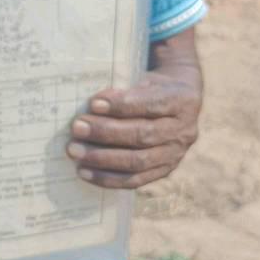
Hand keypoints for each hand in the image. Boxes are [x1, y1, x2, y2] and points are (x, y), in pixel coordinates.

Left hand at [67, 69, 201, 189]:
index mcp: (183, 100)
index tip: (93, 104)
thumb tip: (95, 106)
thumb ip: (124, 90)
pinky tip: (84, 172)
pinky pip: (135, 180)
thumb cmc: (152, 87)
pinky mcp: (164, 171)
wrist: (178, 102)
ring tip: (75, 151)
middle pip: (143, 135)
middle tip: (77, 128)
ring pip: (138, 161)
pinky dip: (107, 178)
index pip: (151, 104)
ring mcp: (176, 154)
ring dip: (102, 158)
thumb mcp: (144, 78)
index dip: (122, 105)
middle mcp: (184, 130)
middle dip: (106, 133)